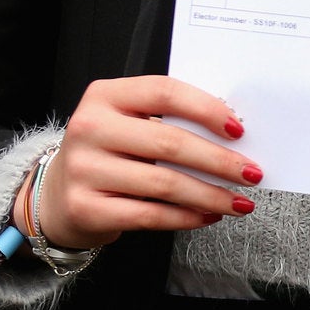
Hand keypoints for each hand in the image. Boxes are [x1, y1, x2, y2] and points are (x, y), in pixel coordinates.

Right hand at [32, 76, 262, 249]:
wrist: (56, 195)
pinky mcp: (85, 207)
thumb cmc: (110, 152)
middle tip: (252, 173)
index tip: (239, 130)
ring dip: (210, 195)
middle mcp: (89, 128)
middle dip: (220, 161)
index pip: (165, 92)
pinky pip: (149, 214)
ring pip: (164, 183)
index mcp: (105, 95)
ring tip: (239, 202)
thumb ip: (170, 118)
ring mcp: (84, 169)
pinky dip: (186, 217)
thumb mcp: (130, 122)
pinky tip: (208, 216)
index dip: (207, 109)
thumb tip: (233, 133)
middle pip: (170, 142)